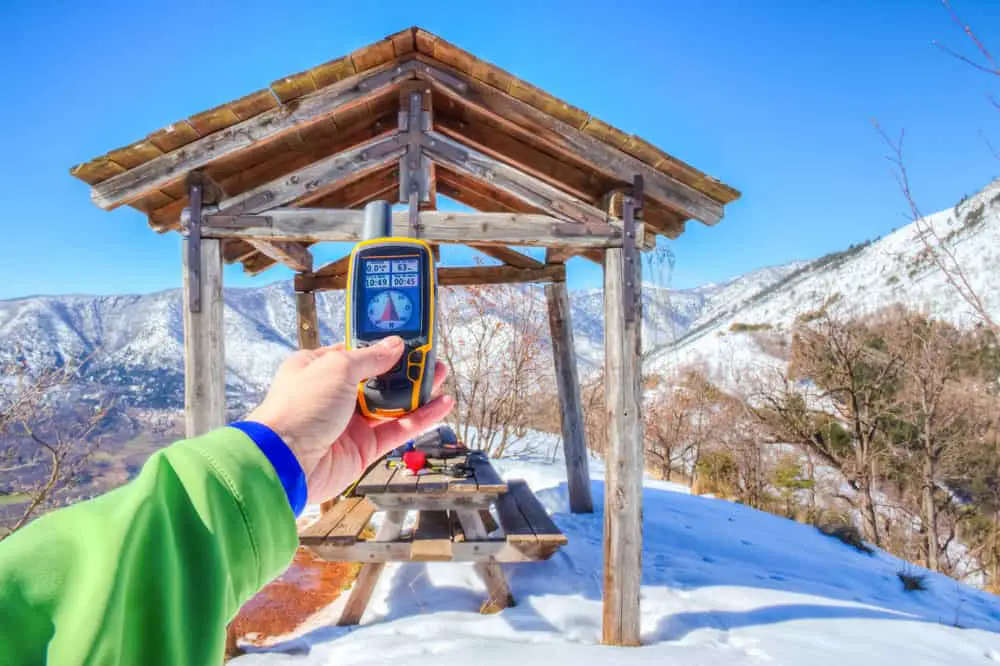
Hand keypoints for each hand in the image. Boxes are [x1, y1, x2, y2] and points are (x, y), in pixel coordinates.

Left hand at [247, 336, 452, 502]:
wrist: (285, 462)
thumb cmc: (301, 407)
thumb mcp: (337, 368)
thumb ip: (371, 357)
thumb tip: (396, 345)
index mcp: (318, 369)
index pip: (355, 352)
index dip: (382, 345)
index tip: (408, 337)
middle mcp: (334, 395)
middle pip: (378, 378)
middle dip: (405, 368)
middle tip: (431, 358)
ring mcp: (349, 423)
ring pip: (391, 404)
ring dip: (418, 391)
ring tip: (443, 376)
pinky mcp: (363, 449)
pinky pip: (397, 430)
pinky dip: (421, 418)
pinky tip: (442, 406)